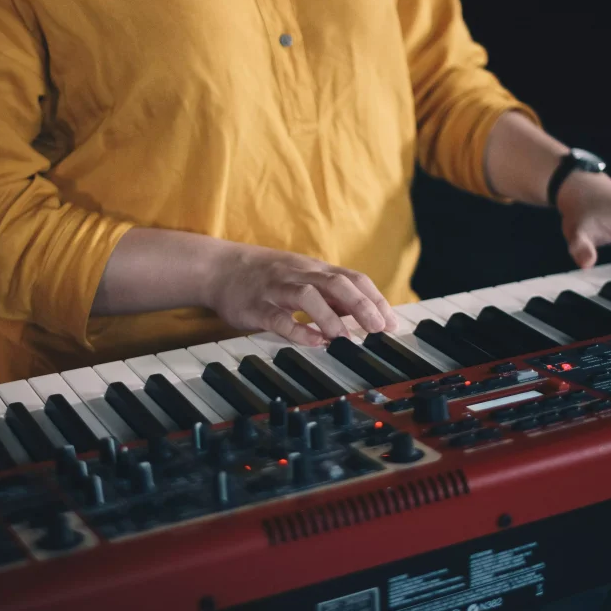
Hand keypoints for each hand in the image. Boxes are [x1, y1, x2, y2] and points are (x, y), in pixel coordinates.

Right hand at [203, 243, 398, 345]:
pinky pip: (278, 317)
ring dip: (330, 317)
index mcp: (314, 269)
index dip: (375, 299)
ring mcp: (276, 289)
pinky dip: (298, 330)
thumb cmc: (265, 276)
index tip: (391, 322)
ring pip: (308, 296)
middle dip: (362, 305)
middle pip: (337, 283)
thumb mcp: (302, 277)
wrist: (219, 268)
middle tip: (379, 328)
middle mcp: (299, 275)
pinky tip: (313, 342)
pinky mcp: (256, 306)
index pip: (353, 278)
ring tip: (345, 338)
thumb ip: (330, 293)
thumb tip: (364, 313)